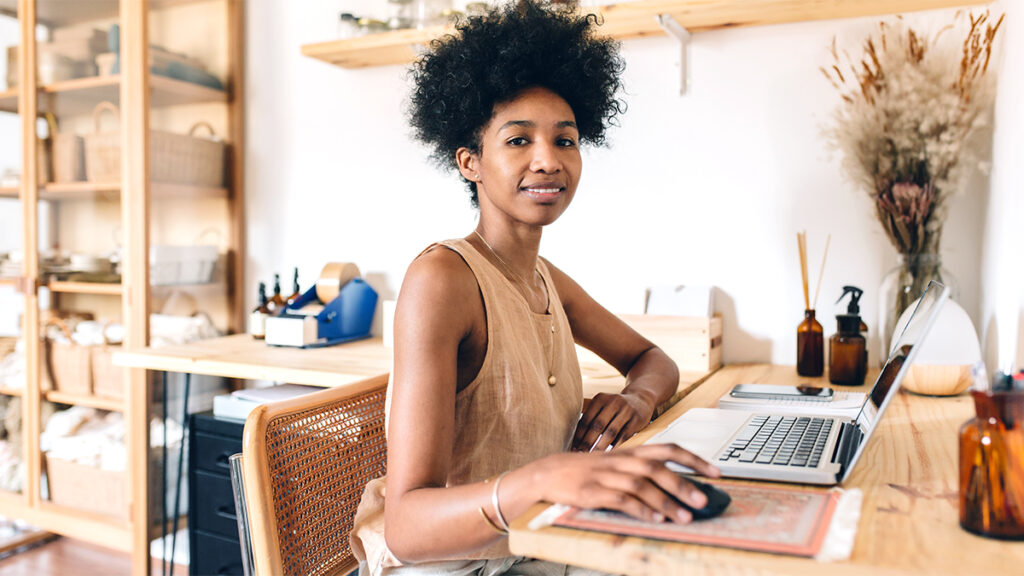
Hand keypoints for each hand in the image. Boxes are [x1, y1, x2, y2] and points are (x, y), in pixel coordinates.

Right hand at [535, 444, 720, 522]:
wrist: (548, 473)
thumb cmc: (589, 471)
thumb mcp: (618, 464)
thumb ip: (644, 471)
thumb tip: (680, 487)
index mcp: (631, 452)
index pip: (669, 450)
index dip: (694, 460)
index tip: (716, 474)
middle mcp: (622, 461)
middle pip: (657, 468)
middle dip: (684, 484)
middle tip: (704, 500)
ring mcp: (606, 475)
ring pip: (642, 486)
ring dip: (666, 502)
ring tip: (685, 518)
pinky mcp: (593, 492)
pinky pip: (620, 500)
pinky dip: (640, 510)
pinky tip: (654, 520)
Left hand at [572, 392, 655, 451]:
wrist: (641, 400)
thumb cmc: (616, 408)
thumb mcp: (603, 406)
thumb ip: (590, 418)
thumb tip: (573, 440)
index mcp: (600, 399)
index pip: (586, 419)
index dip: (579, 435)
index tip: (573, 448)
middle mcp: (612, 402)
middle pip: (597, 426)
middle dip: (587, 442)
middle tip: (580, 455)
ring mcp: (626, 410)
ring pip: (610, 432)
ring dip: (600, 447)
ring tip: (593, 458)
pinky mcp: (637, 419)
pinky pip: (624, 436)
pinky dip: (616, 447)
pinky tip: (609, 456)